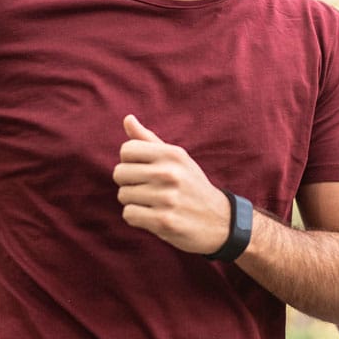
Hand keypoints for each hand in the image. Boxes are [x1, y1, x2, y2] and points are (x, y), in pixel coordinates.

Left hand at [112, 115, 231, 254]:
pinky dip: (137, 217)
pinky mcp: (164, 221)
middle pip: (120, 173)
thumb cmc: (190, 185)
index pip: (127, 150)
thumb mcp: (177, 159)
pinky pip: (129, 214)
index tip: (143, 169)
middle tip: (146, 188)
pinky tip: (153, 215)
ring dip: (133, 201)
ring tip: (153, 202)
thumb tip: (127, 118)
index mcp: (172, 154)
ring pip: (123, 195)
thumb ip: (149, 140)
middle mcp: (170, 173)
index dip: (129, 161)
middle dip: (128, 182)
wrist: (218, 220)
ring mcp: (167, 198)